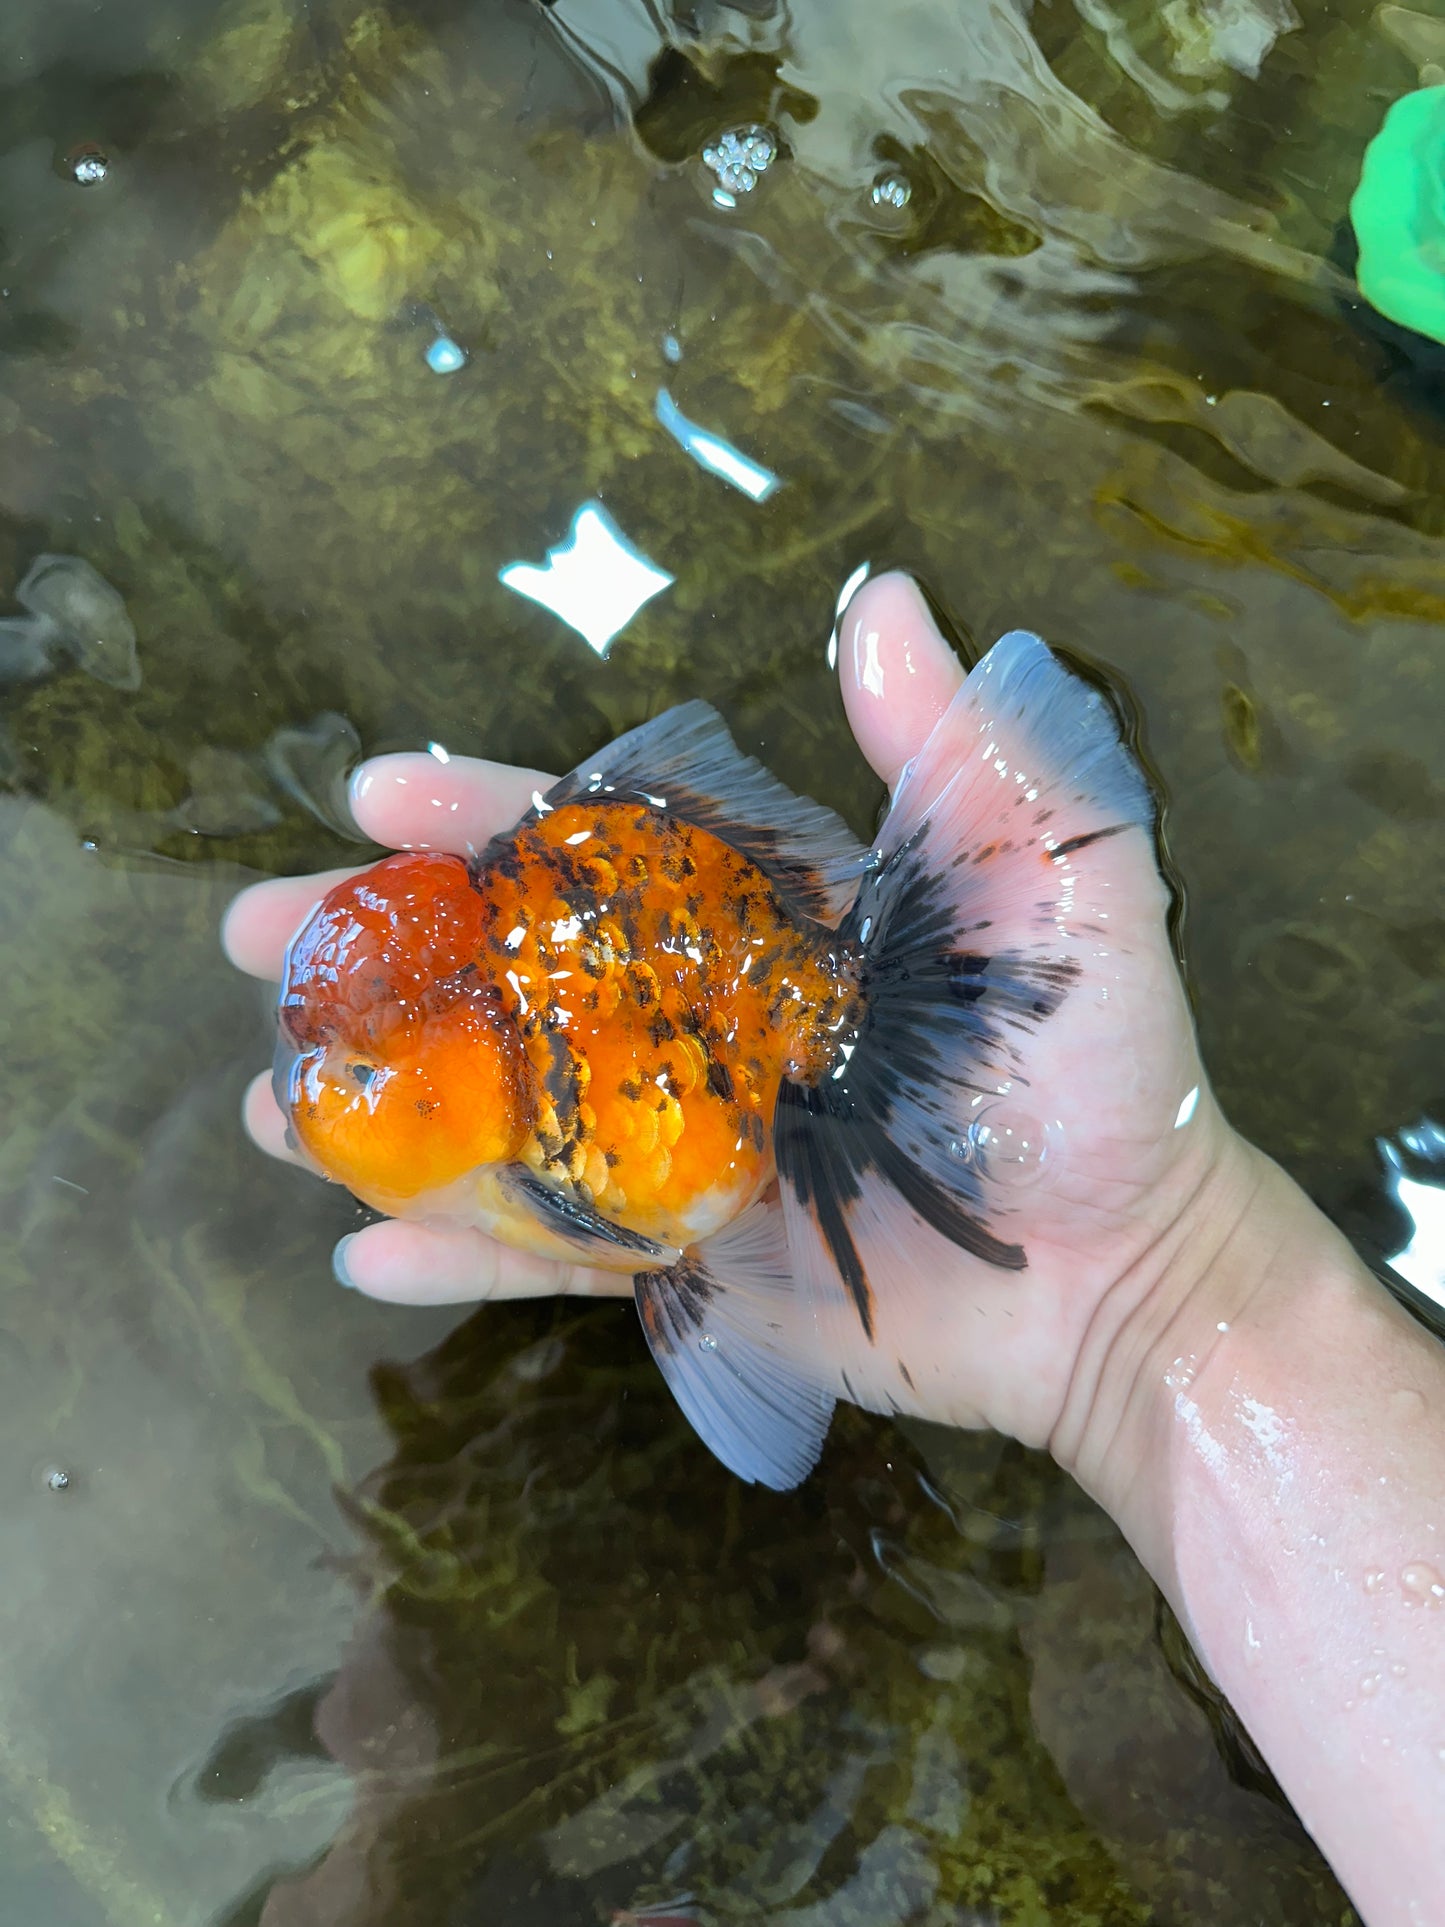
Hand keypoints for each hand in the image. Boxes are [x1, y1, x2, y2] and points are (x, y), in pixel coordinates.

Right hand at [223, 572, 1251, 1463]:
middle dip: (380, 949)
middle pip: (510, 972)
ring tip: (275, 1105)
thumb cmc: (1101, 1069)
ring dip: (385, 1107)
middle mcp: (701, 1022)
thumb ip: (954, 751)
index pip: (596, 847)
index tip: (376, 794)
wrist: (1126, 1272)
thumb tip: (879, 595)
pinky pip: (557, 1255)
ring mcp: (683, 1147)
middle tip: (256, 937)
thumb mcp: (1052, 878)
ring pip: (504, 1113)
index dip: (483, 814)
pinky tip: (365, 1252)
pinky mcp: (693, 1263)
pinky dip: (464, 1255)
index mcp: (763, 920)